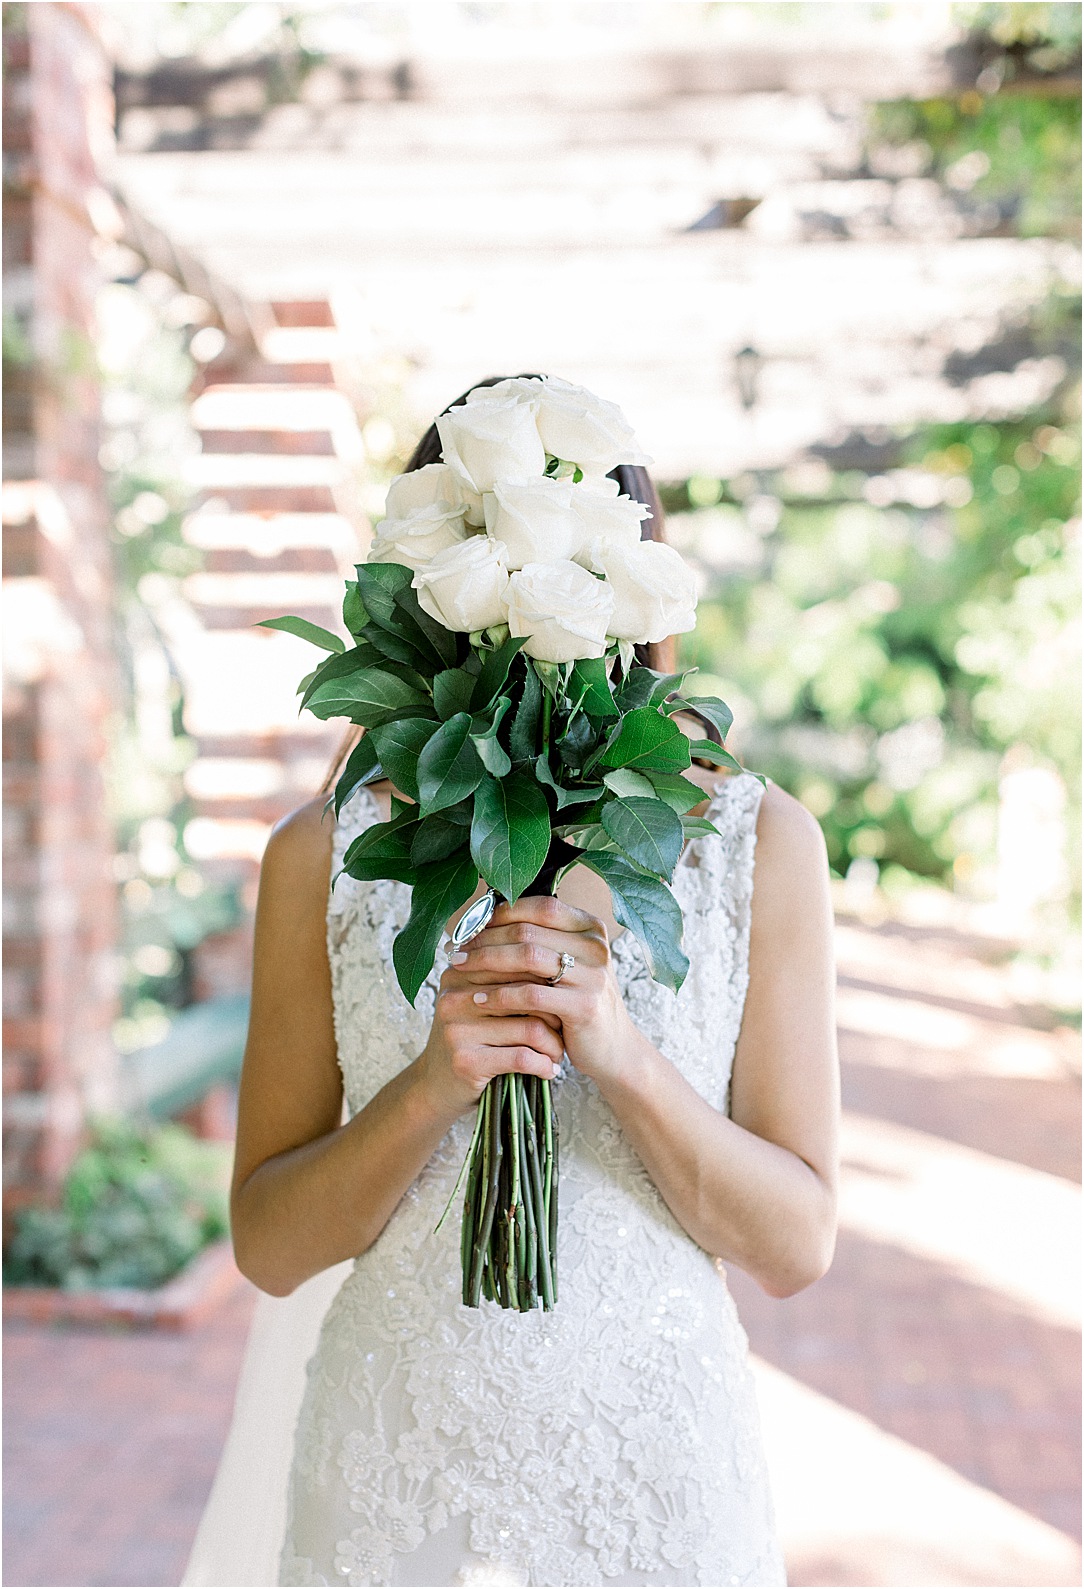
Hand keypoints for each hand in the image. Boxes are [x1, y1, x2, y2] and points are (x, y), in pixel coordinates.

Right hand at [416, 936, 565, 1119]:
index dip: (548, 983)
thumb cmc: (471, 1040)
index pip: (518, 964)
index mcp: (459, 973)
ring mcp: (457, 1029)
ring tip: (557, 1054)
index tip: (562, 999)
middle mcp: (455, 997)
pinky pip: (523, 1057)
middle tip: (565, 1029)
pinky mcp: (466, 1061)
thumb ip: (507, 981)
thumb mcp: (481, 1004)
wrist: (434, 1087)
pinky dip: (543, 1065)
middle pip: (528, 993)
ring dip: (554, 1045)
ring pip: (531, 1028)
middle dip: (556, 1014)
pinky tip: (548, 1070)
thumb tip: (560, 962)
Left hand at [440, 896, 637, 1087]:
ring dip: (487, 961)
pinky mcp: (584, 1006)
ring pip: (527, 956)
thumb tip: (485, 917)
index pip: (540, 905)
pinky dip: (500, 995)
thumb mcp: (565, 965)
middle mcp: (596, 945)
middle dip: (485, 938)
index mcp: (591, 928)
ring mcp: (593, 975)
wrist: (612, 1049)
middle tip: (456, 949)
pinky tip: (479, 999)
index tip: (470, 926)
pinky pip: (531, 994)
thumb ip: (539, 940)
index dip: (501, 913)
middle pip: (528, 929)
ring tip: (460, 968)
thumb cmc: (578, 1002)